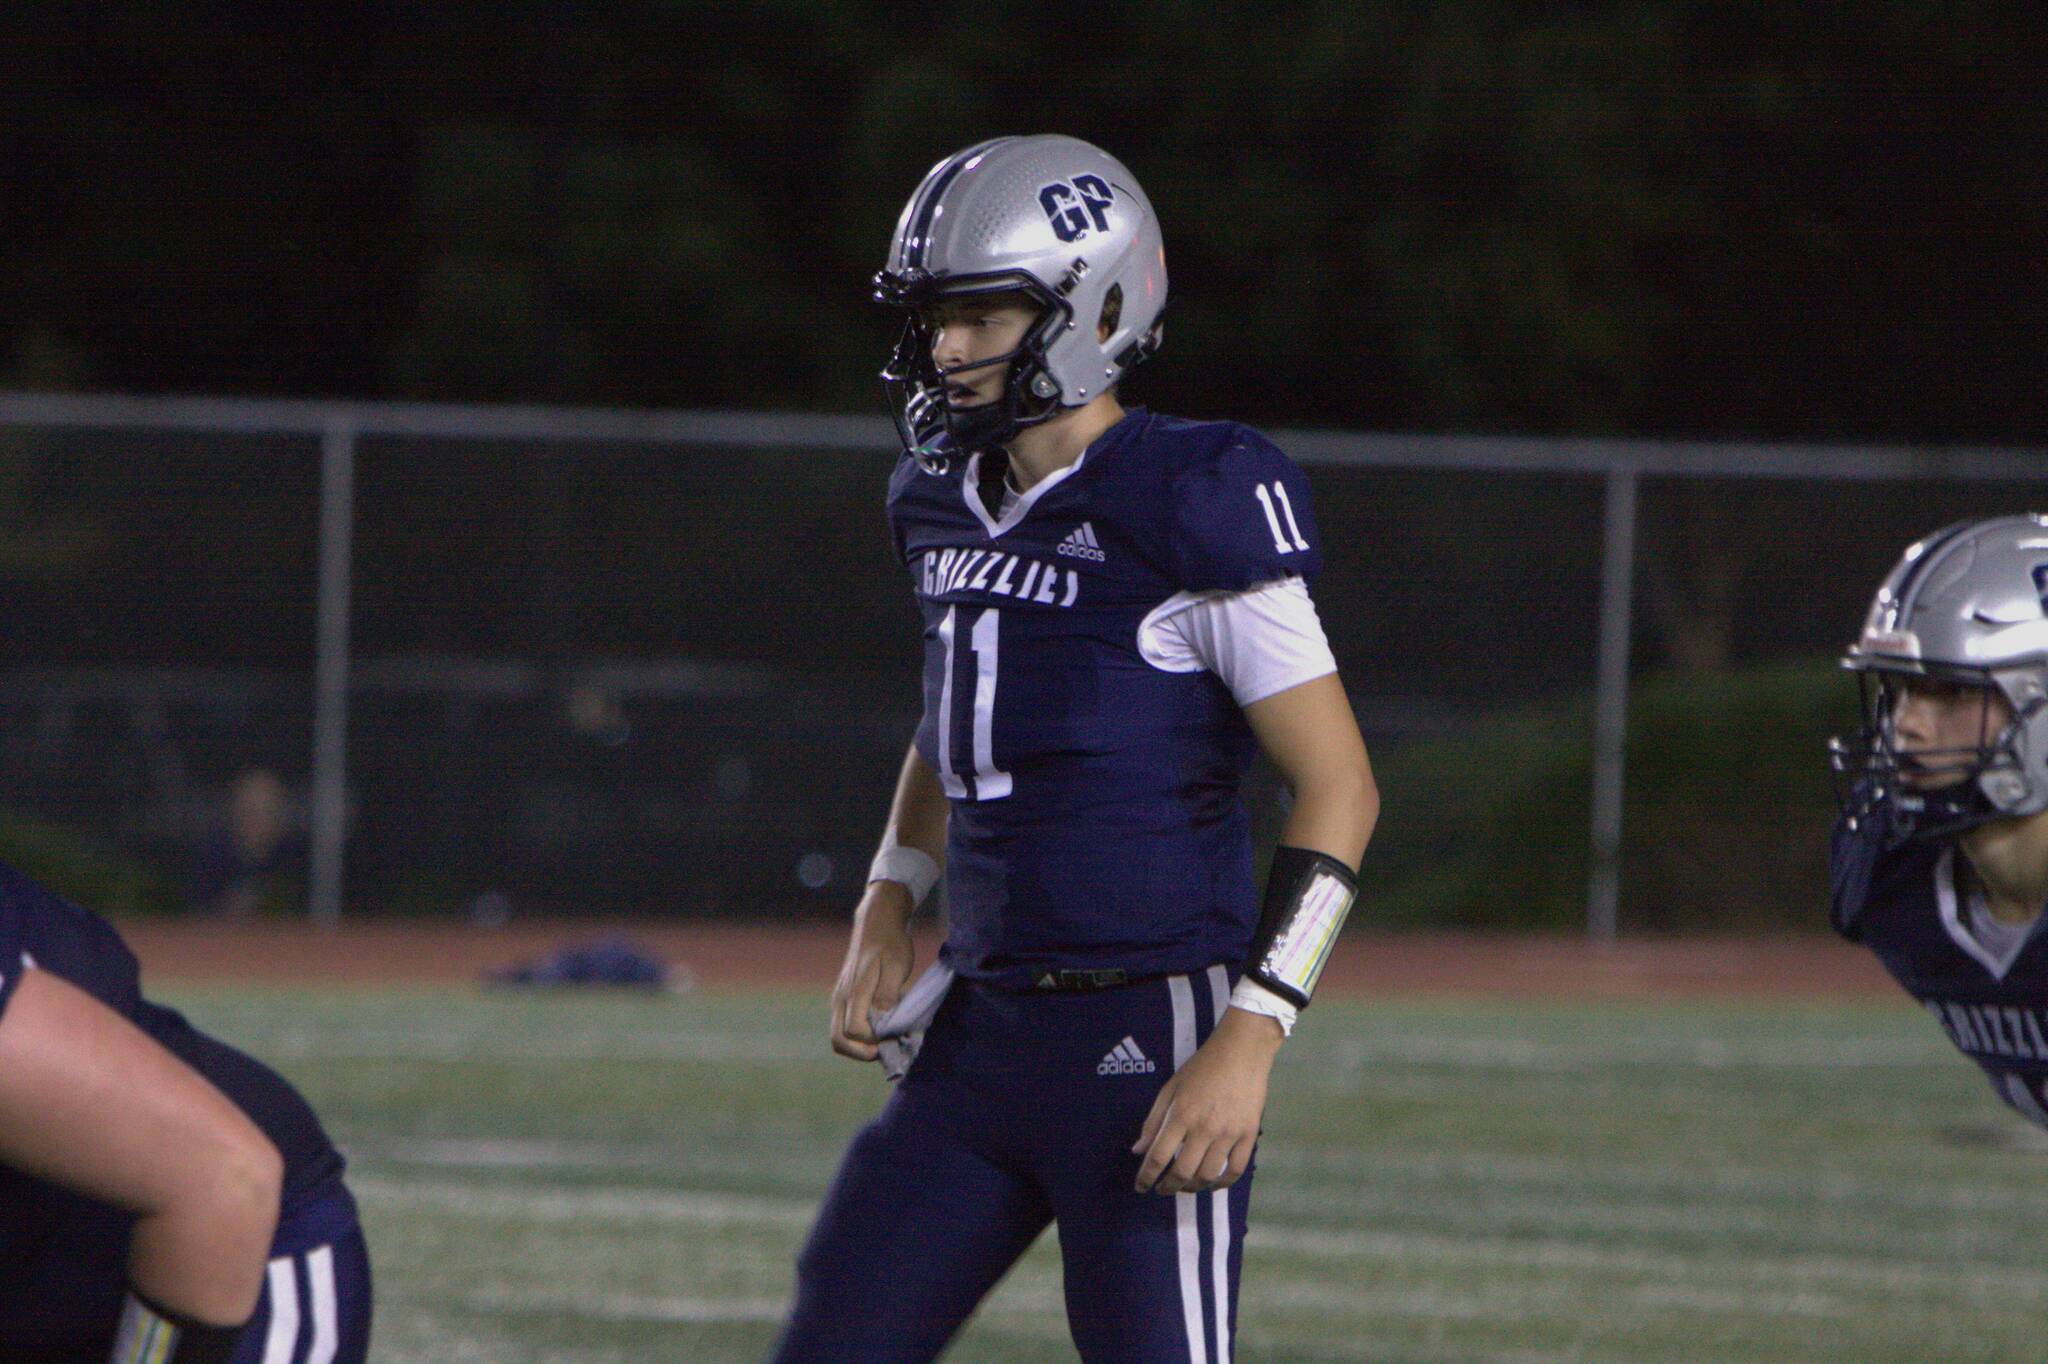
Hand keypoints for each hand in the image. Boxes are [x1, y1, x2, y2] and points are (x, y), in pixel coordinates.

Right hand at [829, 882, 915, 1061]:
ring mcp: (839, 998)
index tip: (894, 1035)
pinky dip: (858, 1035)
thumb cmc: (891, 943)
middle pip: (838, 1040)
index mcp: (854, 991)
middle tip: (885, 1047)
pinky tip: (880, 1027)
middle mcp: (841, 998)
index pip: (854, 1030)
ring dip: (859, 1045)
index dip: (874, 1040)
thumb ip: (888, 993)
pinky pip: (843, 1025)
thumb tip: (882, 1019)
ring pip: (839, 1035)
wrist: (877, 923)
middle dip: (861, 1052)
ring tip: (884, 1038)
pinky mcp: (843, 998)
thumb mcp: (897, 965)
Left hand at [1131, 1007, 1281, 1194]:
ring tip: (1186, 1186)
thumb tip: (1138, 1150)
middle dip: (1168, 1187)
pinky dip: (1222, 1183)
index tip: (1141, 1187)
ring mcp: (1228, 1133)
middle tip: (1163, 1190)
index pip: (1158, 1157)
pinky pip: (1235, 1170)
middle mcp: (1204, 1128)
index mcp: (1180, 1114)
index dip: (1146, 1177)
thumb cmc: (1202, 1068)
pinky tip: (1212, 1183)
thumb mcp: (1170, 1088)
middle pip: (1183, 1172)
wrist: (1241, 1052)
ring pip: (1208, 1175)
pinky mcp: (1248, 1134)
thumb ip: (1153, 1121)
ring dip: (1193, 1187)